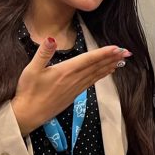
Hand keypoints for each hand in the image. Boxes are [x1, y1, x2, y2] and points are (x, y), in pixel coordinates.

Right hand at [11, 39, 130, 133]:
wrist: (28, 115)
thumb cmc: (28, 91)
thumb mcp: (31, 70)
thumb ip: (43, 53)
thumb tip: (51, 39)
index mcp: (65, 71)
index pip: (89, 59)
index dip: (104, 53)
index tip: (117, 48)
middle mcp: (74, 79)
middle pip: (96, 66)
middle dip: (112, 58)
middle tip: (127, 52)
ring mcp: (75, 88)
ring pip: (96, 75)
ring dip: (109, 66)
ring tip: (121, 60)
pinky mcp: (74, 95)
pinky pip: (92, 82)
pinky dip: (101, 76)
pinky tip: (107, 72)